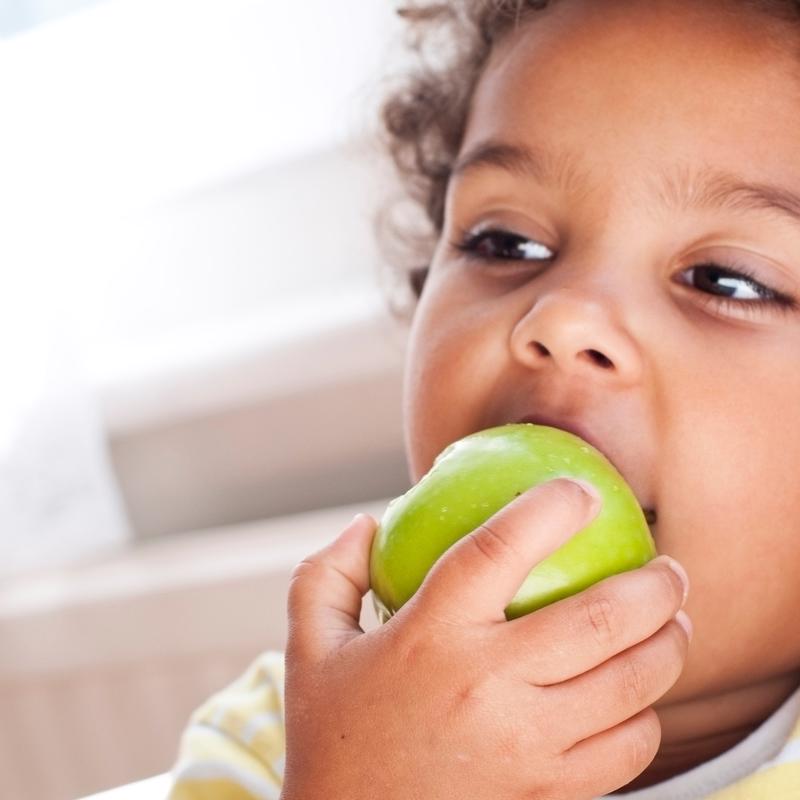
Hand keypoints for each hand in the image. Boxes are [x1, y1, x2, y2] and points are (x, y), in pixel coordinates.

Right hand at [280, 478, 689, 799]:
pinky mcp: (548, 792)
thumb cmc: (331, 736)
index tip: (581, 492)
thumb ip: (328, 573)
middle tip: (667, 568)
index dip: (551, 507)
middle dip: (655, 584)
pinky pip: (628, 749)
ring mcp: (526, 745)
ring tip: (671, 622)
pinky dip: (646, 715)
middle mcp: (486, 684)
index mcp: (429, 634)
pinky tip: (636, 695)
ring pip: (632, 685)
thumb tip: (367, 523)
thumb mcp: (309, 646)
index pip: (500, 548)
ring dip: (669, 645)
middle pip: (601, 619)